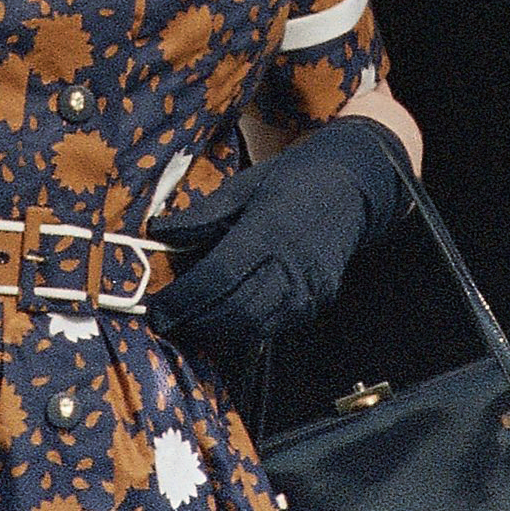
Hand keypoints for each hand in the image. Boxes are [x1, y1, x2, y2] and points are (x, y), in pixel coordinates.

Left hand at [147, 117, 410, 351]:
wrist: (353, 184)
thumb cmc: (293, 179)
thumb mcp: (243, 185)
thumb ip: (202, 215)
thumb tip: (157, 233)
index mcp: (269, 229)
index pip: (219, 277)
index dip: (184, 300)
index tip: (157, 310)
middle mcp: (292, 265)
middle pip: (235, 312)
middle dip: (195, 323)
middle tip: (166, 320)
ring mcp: (309, 288)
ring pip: (254, 327)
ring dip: (217, 331)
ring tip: (190, 321)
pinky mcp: (317, 301)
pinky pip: (274, 327)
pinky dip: (244, 328)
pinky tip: (224, 317)